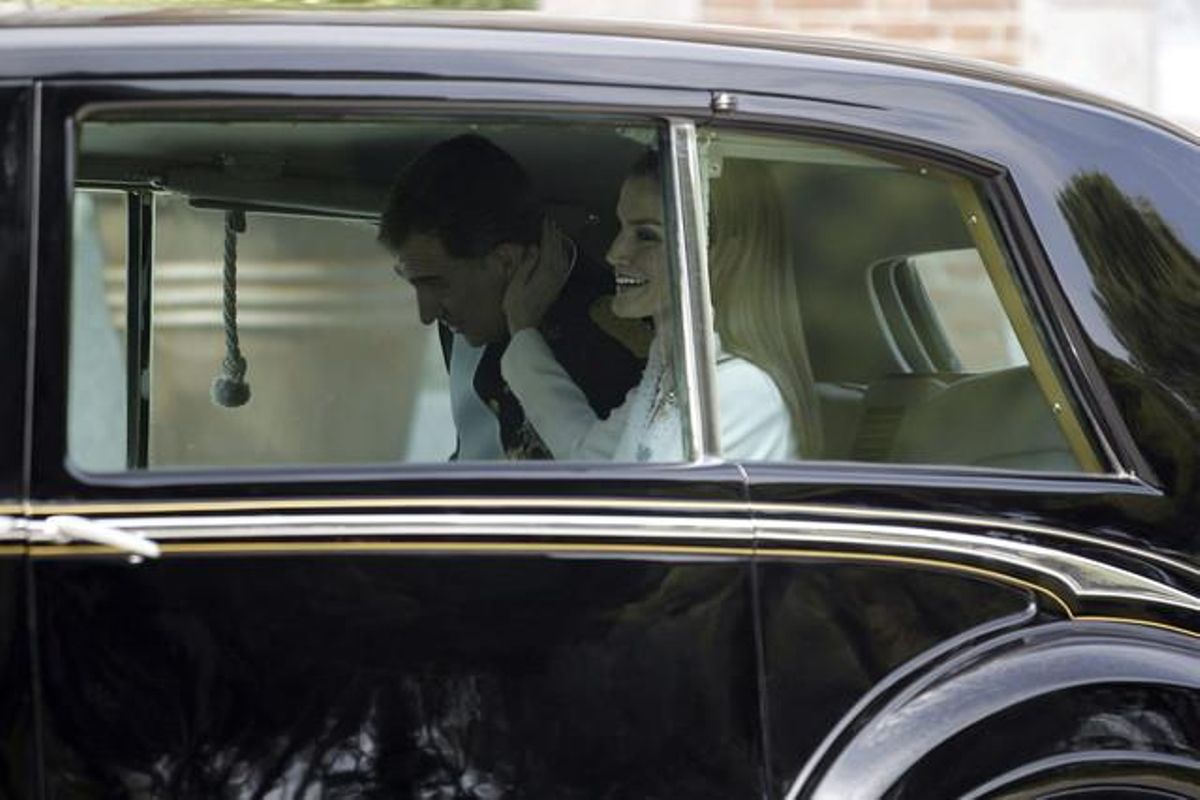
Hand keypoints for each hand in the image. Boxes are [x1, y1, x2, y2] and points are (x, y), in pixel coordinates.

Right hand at [504, 218, 575, 333]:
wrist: (525, 324)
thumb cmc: (516, 304)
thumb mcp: (517, 282)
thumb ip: (527, 263)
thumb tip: (534, 247)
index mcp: (544, 272)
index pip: (548, 247)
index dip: (547, 233)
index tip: (546, 221)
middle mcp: (554, 275)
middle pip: (557, 250)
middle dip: (555, 235)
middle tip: (552, 223)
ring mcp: (557, 282)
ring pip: (562, 257)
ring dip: (560, 244)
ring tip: (557, 233)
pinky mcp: (557, 287)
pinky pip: (564, 267)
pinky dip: (564, 256)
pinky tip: (562, 253)